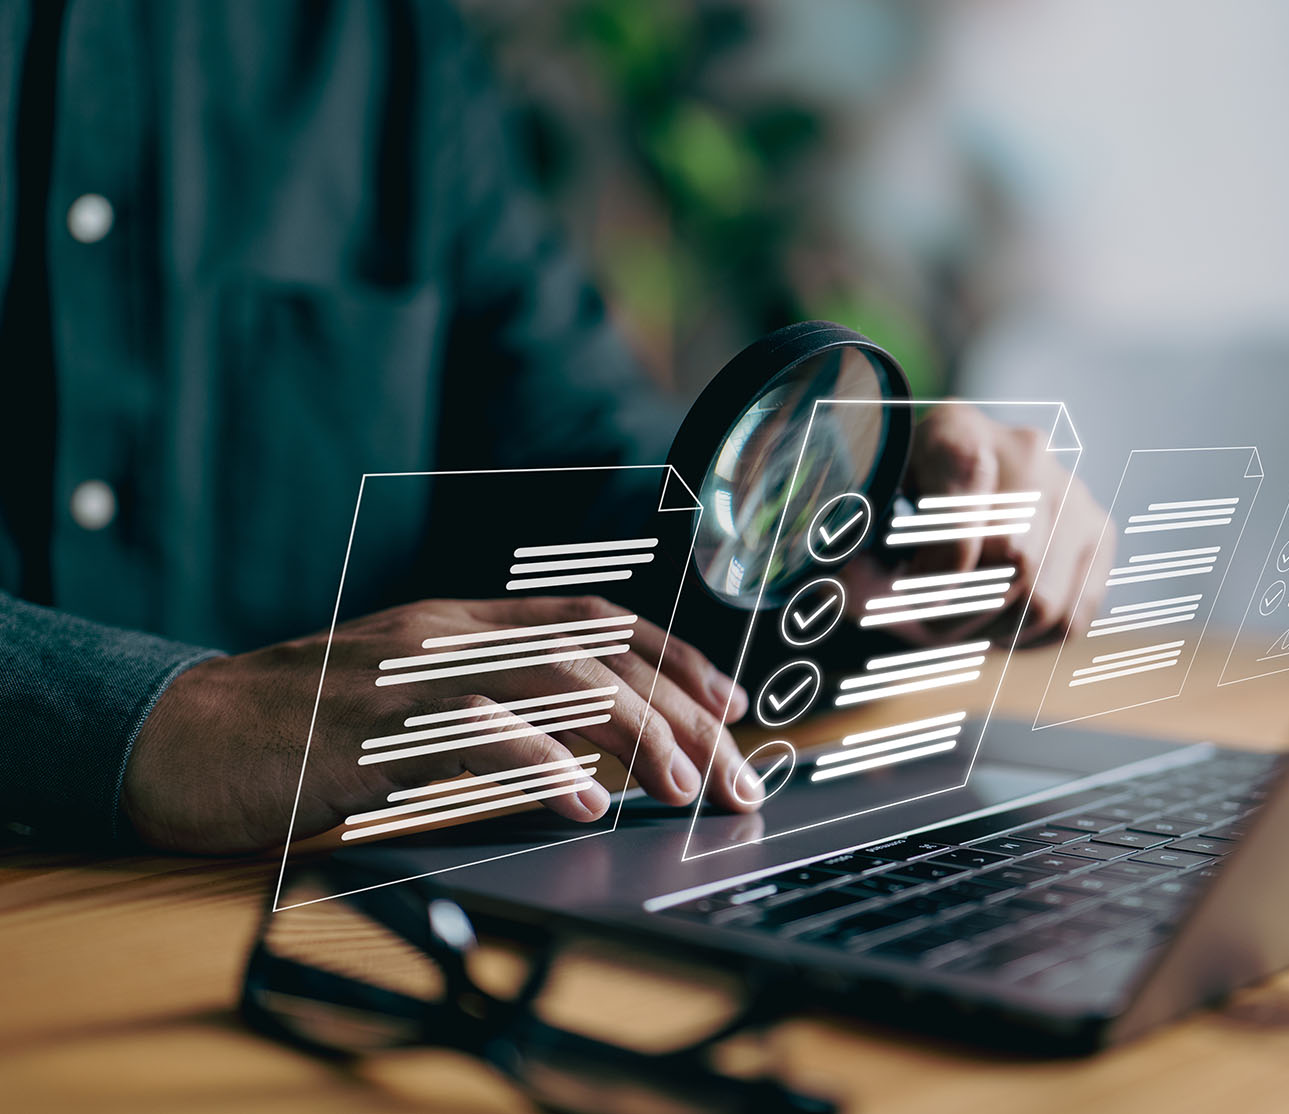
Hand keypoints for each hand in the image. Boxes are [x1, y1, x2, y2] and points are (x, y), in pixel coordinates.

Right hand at [122, 596, 754, 852]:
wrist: (182, 736)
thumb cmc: (307, 729)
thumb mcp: (417, 699)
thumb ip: (497, 703)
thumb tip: (595, 745)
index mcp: (463, 622)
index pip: (594, 618)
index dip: (672, 653)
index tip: (731, 703)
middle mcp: (448, 633)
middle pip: (594, 654)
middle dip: (679, 712)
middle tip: (732, 774)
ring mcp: (410, 673)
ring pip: (552, 679)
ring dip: (633, 733)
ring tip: (683, 786)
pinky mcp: (370, 726)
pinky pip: (472, 733)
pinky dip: (541, 762)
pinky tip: (586, 798)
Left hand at [843, 404, 1109, 644]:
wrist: (953, 485)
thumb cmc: (897, 505)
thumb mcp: (863, 517)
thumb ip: (854, 549)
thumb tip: (848, 583)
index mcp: (955, 431)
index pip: (963, 514)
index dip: (934, 572)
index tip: (907, 592)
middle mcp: (1026, 452)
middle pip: (1009, 563)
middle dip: (958, 613)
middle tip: (924, 621)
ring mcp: (1072, 491)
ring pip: (1043, 600)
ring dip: (991, 632)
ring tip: (957, 623)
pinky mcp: (1098, 532)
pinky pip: (1071, 618)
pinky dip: (1026, 639)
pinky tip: (994, 624)